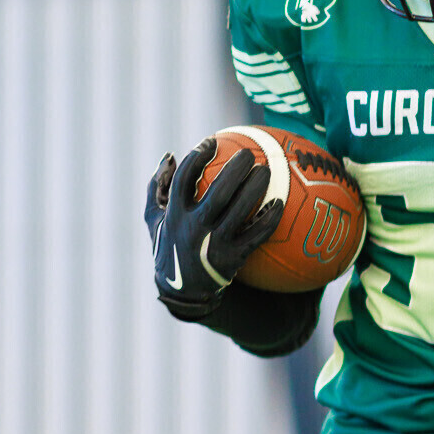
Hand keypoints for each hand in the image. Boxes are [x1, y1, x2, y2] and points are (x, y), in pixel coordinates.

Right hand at [145, 137, 282, 319]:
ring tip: (267, 170)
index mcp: (173, 214)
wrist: (182, 292)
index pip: (184, 179)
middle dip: (235, 170)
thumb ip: (156, 186)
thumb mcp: (153, 219)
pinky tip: (280, 203)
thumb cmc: (168, 245)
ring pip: (240, 210)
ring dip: (255, 188)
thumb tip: (169, 156)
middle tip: (248, 153)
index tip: (211, 142)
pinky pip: (256, 235)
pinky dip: (269, 219)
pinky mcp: (233, 258)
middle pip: (218, 193)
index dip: (197, 157)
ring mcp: (214, 243)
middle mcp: (193, 228)